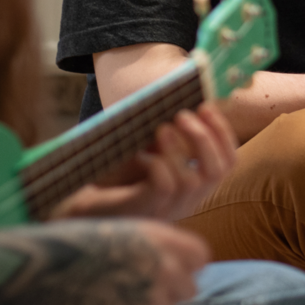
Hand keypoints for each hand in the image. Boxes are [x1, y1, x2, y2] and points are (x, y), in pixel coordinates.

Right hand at [19, 219, 209, 304]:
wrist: (52, 265)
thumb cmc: (84, 242)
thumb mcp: (129, 230)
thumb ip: (160, 247)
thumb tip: (184, 266)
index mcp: (166, 239)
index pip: (201, 258)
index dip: (186, 266)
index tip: (168, 269)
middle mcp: (167, 267)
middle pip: (189, 290)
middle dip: (169, 292)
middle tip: (140, 290)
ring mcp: (154, 297)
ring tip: (120, 300)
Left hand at [50, 102, 237, 221]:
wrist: (76, 195)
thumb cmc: (114, 167)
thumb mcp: (149, 144)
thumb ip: (171, 128)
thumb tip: (188, 94)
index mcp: (195, 184)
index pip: (228, 162)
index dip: (223, 133)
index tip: (206, 106)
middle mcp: (187, 200)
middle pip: (217, 171)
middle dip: (204, 138)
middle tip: (182, 115)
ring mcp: (167, 209)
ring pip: (191, 180)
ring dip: (178, 147)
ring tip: (160, 128)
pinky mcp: (143, 211)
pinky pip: (164, 187)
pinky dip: (159, 164)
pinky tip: (142, 154)